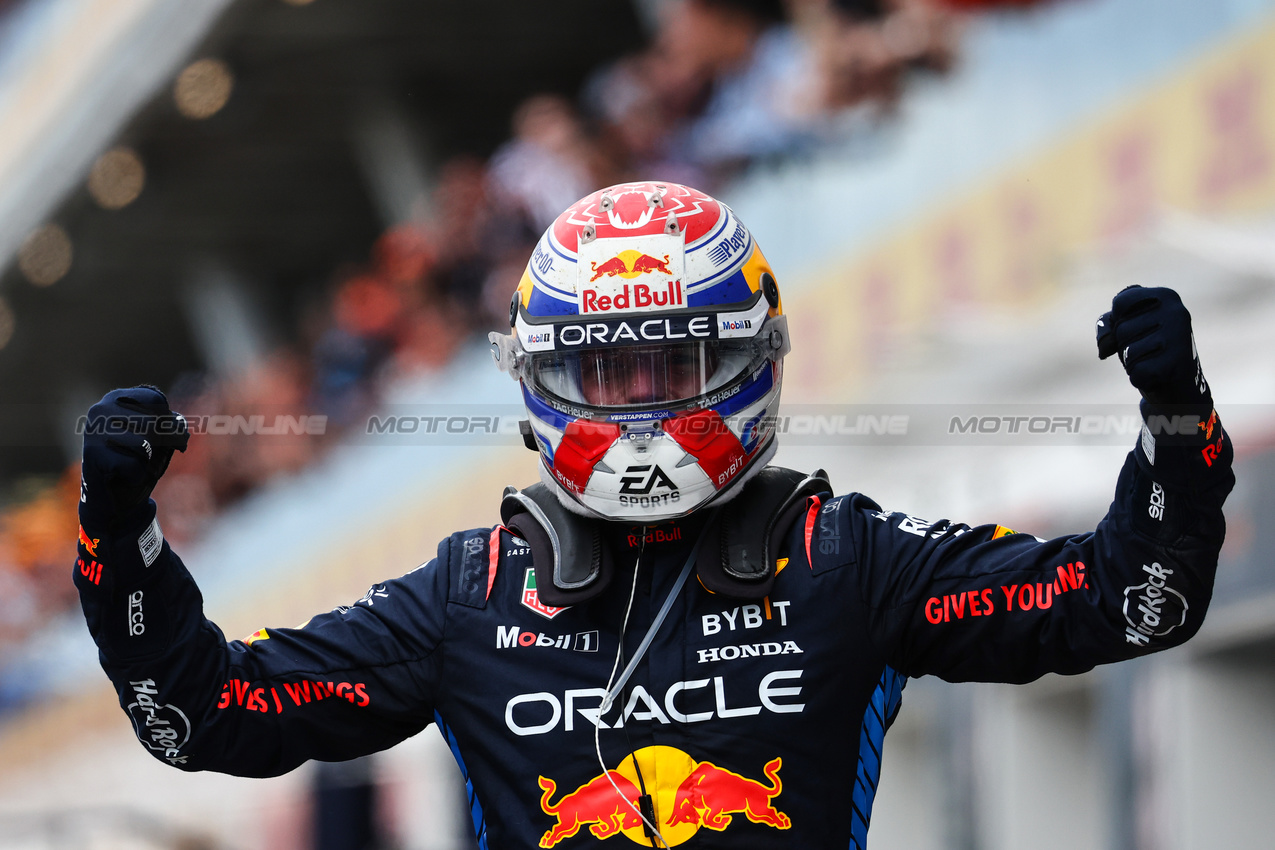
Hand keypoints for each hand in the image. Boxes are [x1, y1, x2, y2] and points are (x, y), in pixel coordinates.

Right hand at [80, 386, 188, 533]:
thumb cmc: (138, 461)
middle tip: (152, 456)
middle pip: (152, 423)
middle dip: (163, 443)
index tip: (166, 437)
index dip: (169, 422)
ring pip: (145, 444)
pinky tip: (123, 475)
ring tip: (134, 464)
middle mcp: (102, 408)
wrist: (111, 496)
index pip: (156, 400)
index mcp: (117, 398)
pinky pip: (134, 464)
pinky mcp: (93, 453)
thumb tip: (178, 424)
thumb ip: (171, 425)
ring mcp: (94, 430)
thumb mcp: (159, 438)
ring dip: (147, 461)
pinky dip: (137, 475)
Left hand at [1096, 286, 1208, 406]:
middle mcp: (1176, 312)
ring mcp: (1179, 337)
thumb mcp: (1129, 327)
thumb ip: (1109, 323)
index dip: (1119, 321)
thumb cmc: (1149, 348)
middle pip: (1121, 329)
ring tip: (1153, 361)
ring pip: (1127, 352)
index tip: (1139, 329)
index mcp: (1166, 296)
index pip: (1120, 303)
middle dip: (1126, 345)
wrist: (1180, 383)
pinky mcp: (1178, 362)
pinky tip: (1158, 375)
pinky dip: (1140, 378)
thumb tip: (1105, 347)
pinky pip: (1137, 373)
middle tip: (1148, 349)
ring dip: (1132, 363)